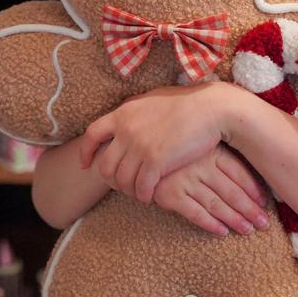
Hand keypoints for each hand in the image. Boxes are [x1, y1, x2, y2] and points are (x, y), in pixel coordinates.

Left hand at [79, 83, 229, 203]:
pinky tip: (152, 196)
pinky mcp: (155, 161)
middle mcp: (126, 129)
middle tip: (124, 186)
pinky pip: (141, 188)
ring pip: (122, 180)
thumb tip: (127, 116)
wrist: (211, 109)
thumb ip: (136, 111)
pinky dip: (144, 196)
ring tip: (141, 192)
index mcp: (124, 113)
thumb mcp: (154, 100)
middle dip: (112, 180)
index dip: (86, 152)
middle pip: (105, 165)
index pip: (92, 134)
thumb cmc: (188, 103)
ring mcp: (139, 146)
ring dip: (130, 191)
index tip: (86, 164)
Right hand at [153, 145, 269, 236]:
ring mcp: (186, 180)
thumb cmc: (176, 146)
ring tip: (248, 230)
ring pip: (216, 204)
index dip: (254, 190)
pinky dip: (210, 224)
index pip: (240, 173)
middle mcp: (201, 165)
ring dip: (234, 220)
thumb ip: (220, 157)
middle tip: (264, 224)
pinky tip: (222, 232)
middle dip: (250, 209)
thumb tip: (248, 176)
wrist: (139, 149)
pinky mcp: (170, 194)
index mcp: (212, 151)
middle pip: (232, 191)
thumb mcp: (201, 144)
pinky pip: (195, 213)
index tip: (265, 203)